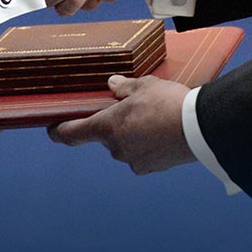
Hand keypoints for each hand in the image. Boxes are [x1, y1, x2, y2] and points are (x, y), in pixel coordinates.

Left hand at [47, 74, 194, 173]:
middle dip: (115, 124)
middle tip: (133, 109)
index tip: (51, 129)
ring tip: (155, 118)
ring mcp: (134, 160)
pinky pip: (143, 154)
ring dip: (133, 134)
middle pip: (106, 136)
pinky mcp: (152, 168)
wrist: (199, 129)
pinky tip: (164, 132)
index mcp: (107, 127)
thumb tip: (112, 84)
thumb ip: (124, 87)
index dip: (58, 131)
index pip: (72, 133)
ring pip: (126, 145)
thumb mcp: (144, 86)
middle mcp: (116, 148)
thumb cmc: (168, 103)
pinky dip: (148, 145)